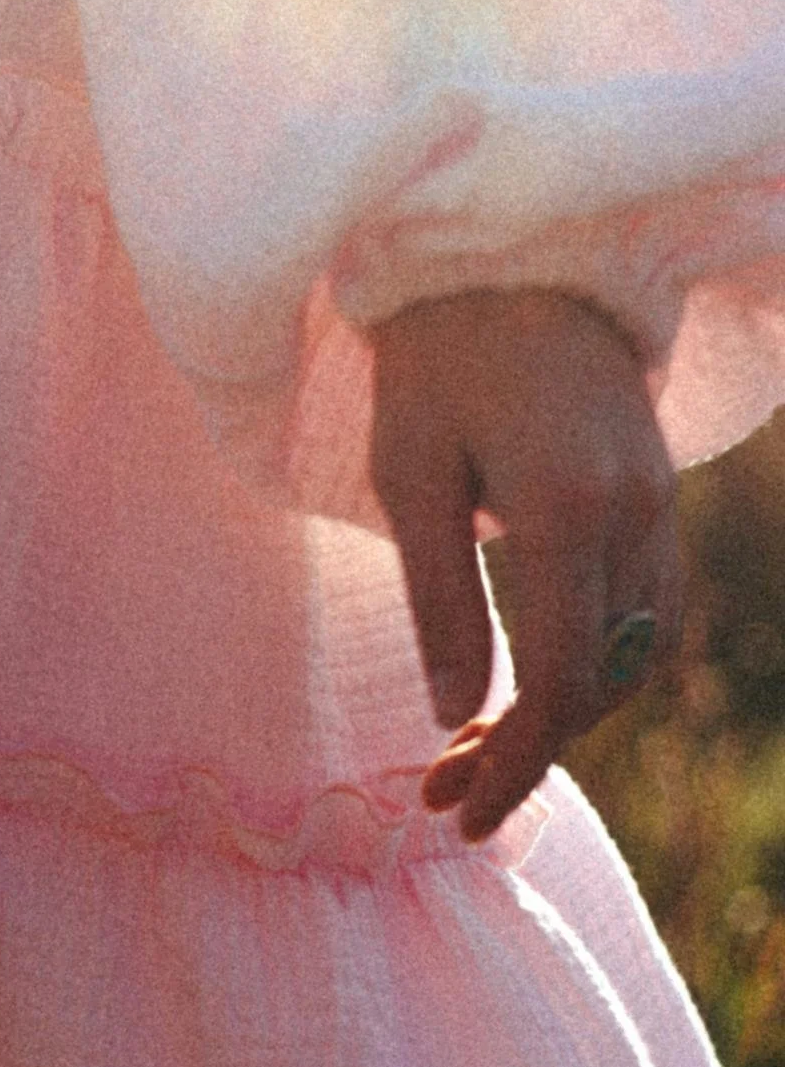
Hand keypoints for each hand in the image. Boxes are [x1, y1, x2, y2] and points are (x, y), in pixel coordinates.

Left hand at [366, 287, 679, 843]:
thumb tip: (456, 713)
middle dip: (529, 753)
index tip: (455, 815)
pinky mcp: (656, 493)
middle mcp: (632, 513)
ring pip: (636, 655)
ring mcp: (657, 502)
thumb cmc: (436, 356)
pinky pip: (645, 609)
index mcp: (565, 509)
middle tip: (442, 795)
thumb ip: (439, 598)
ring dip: (566, 716)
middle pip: (605, 683)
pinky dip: (595, 664)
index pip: (561, 682)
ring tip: (472, 753)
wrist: (511, 251)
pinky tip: (526, 685)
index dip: (515, 764)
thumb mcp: (409, 475)